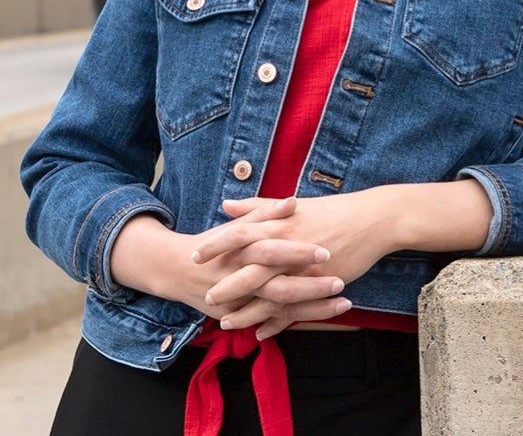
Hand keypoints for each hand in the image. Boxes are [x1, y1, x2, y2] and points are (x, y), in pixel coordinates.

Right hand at [108, 199, 347, 322]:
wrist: (178, 270)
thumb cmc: (215, 243)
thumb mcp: (238, 226)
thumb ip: (265, 213)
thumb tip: (293, 201)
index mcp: (242, 251)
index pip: (272, 250)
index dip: (298, 251)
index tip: (326, 249)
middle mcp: (241, 278)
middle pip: (278, 285)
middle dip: (310, 286)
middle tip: (340, 280)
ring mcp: (241, 301)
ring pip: (280, 308)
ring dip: (313, 307)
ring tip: (344, 302)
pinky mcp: (242, 316)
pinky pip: (273, 322)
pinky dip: (297, 321)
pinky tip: (322, 317)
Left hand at [192, 190, 400, 336]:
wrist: (372, 220)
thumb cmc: (333, 210)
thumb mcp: (294, 205)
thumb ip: (258, 206)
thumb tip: (227, 204)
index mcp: (280, 222)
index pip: (239, 232)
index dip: (216, 244)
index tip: (196, 254)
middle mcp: (288, 244)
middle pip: (249, 267)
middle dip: (225, 283)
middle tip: (205, 295)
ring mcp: (304, 266)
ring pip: (268, 293)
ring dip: (245, 310)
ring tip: (225, 323)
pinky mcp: (319, 283)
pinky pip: (293, 307)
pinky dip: (275, 322)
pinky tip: (260, 332)